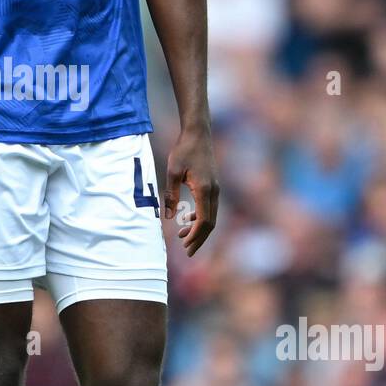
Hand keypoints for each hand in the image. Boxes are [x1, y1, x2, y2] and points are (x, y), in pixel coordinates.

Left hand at [164, 126, 219, 256]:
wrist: (197, 133)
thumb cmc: (184, 150)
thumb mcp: (172, 172)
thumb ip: (171, 195)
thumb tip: (170, 217)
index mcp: (205, 190)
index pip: (204, 221)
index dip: (196, 236)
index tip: (186, 246)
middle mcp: (214, 191)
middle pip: (210, 223)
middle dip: (199, 239)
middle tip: (187, 252)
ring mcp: (215, 188)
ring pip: (211, 216)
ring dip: (198, 229)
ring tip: (183, 238)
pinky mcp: (213, 185)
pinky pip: (209, 207)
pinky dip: (200, 217)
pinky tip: (186, 219)